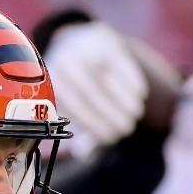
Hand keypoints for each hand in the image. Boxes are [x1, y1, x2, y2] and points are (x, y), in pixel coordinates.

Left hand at [44, 21, 147, 154]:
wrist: (79, 41)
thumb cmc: (76, 84)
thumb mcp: (73, 102)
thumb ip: (80, 126)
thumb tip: (84, 153)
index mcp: (52, 81)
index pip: (74, 106)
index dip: (94, 124)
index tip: (111, 138)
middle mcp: (65, 61)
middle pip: (90, 92)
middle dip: (111, 114)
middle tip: (126, 130)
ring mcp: (84, 48)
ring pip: (106, 78)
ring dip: (124, 100)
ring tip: (134, 116)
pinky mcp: (106, 40)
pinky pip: (121, 63)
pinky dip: (132, 81)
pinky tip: (140, 96)